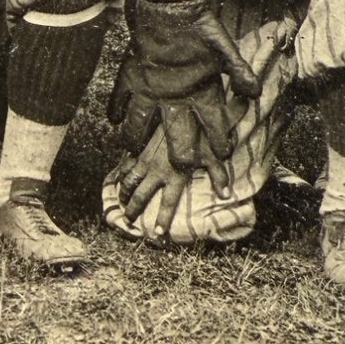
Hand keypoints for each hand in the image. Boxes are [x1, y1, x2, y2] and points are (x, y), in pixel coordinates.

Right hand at [113, 93, 237, 237]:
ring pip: (128, 181)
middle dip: (133, 210)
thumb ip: (218, 176)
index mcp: (175, 176)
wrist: (179, 109)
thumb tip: (227, 196)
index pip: (167, 203)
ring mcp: (144, 159)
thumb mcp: (212, 155)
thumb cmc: (198, 133)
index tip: (156, 234)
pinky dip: (120, 174)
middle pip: (140, 196)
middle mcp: (156, 171)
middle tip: (128, 222)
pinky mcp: (139, 148)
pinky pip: (125, 164)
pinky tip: (117, 180)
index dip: (161, 220)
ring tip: (121, 204)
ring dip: (123, 194)